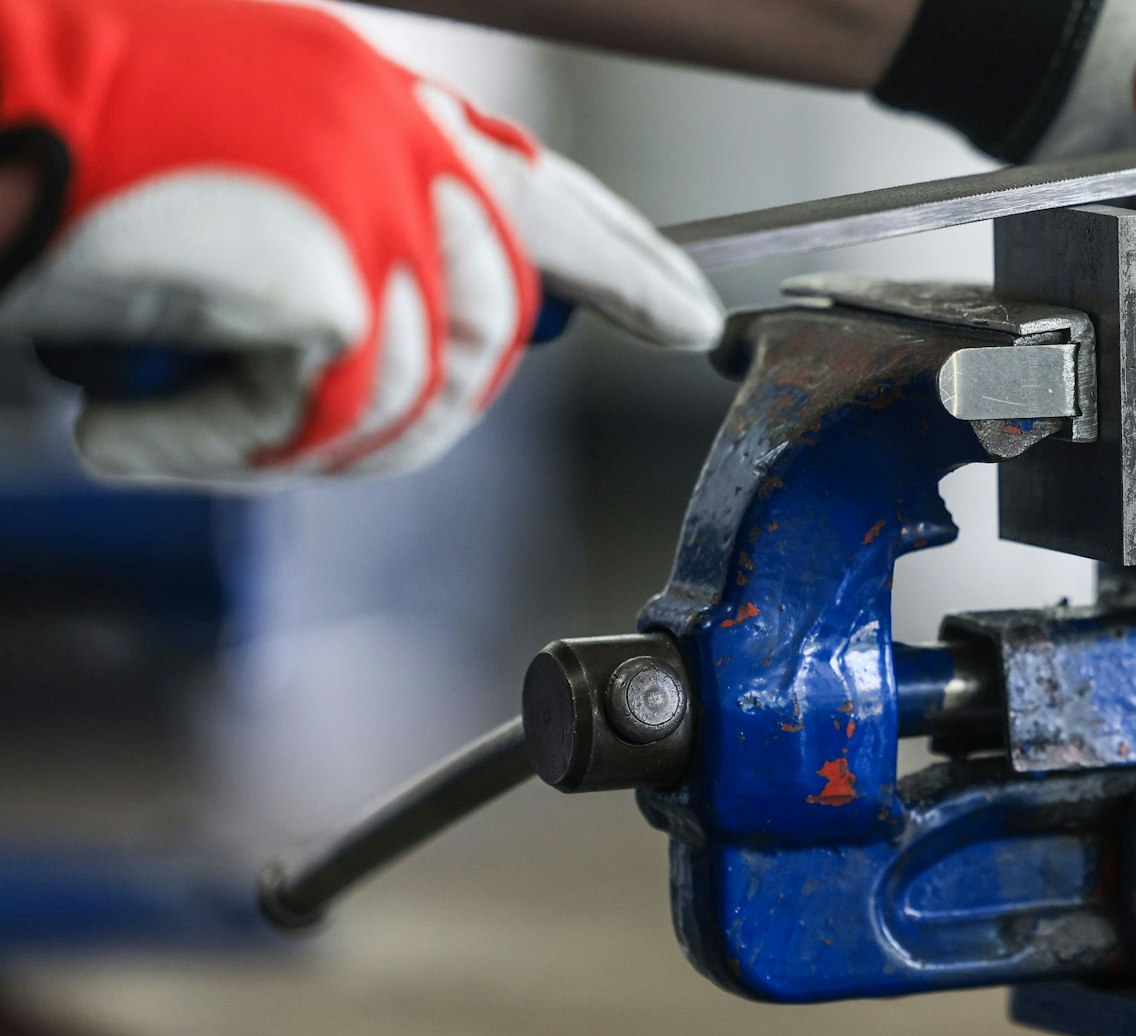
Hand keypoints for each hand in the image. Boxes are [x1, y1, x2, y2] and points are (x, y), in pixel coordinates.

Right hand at [0, 0, 722, 485]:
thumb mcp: (229, 174)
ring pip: (416, 388)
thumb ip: (342, 227)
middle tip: (285, 437)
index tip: (687, 317)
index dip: (625, 264)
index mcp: (376, 100)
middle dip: (409, 415)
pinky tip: (130, 431)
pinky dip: (216, 451)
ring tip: (182, 423)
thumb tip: (411, 332)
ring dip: (293, 441)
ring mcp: (371, 195)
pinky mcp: (330, 267)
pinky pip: (321, 418)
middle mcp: (396, 134)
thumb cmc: (54, 141)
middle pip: (493, 326)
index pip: (545, 192)